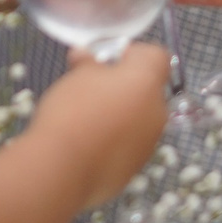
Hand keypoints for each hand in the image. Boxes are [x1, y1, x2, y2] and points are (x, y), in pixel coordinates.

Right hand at [25, 43, 171, 210]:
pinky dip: (114, 141)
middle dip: (124, 88)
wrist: (64, 168)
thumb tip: (85, 55)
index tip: (107, 60)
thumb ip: (87, 64)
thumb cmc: (72, 111)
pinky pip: (129, 145)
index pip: (157, 56)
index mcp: (146, 82)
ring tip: (87, 121)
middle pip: (147, 91)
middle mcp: (157, 112)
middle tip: (92, 90)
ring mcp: (149, 143)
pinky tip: (88, 145)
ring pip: (140, 119)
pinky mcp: (136, 167)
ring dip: (121, 116)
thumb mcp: (75, 77)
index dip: (134, 54)